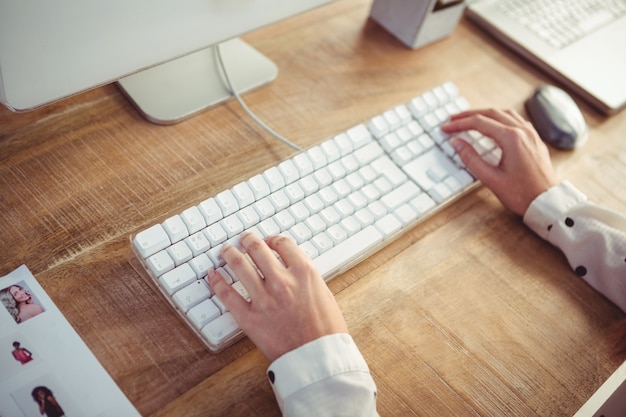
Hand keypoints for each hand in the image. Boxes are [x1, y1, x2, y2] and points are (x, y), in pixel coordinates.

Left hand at [207, 232, 347, 361]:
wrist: (318, 357)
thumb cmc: (326, 330)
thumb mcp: (324, 293)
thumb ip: (306, 278)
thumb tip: (293, 269)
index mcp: (304, 272)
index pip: (283, 243)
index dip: (273, 239)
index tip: (269, 242)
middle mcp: (282, 280)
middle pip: (258, 248)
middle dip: (248, 240)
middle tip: (244, 239)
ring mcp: (264, 298)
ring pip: (239, 265)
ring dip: (230, 254)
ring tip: (226, 251)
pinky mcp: (249, 317)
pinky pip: (227, 294)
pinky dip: (217, 282)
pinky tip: (213, 275)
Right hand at [442, 108, 557, 215]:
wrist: (547, 202)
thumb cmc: (522, 194)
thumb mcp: (491, 178)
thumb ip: (471, 158)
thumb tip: (456, 143)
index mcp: (512, 138)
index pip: (479, 123)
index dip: (460, 124)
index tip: (446, 128)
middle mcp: (523, 131)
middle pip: (491, 113)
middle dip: (469, 115)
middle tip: (453, 120)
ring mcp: (531, 134)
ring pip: (505, 114)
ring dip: (485, 114)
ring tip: (470, 119)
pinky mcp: (535, 140)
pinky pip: (516, 120)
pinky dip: (500, 118)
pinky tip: (494, 125)